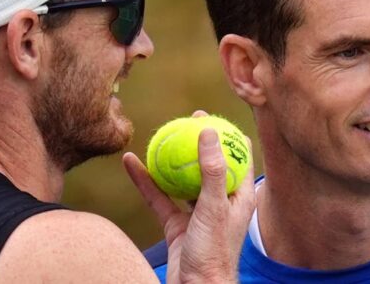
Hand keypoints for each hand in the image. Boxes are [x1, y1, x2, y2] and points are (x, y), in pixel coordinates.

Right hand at [123, 111, 255, 283]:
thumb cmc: (213, 252)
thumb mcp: (214, 207)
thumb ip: (211, 170)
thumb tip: (208, 131)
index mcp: (238, 196)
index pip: (238, 158)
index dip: (227, 135)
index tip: (211, 117)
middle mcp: (219, 202)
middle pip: (210, 164)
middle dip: (198, 141)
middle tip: (186, 120)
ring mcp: (197, 213)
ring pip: (182, 179)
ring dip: (171, 159)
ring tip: (160, 135)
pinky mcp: (176, 225)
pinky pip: (159, 197)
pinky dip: (145, 180)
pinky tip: (130, 163)